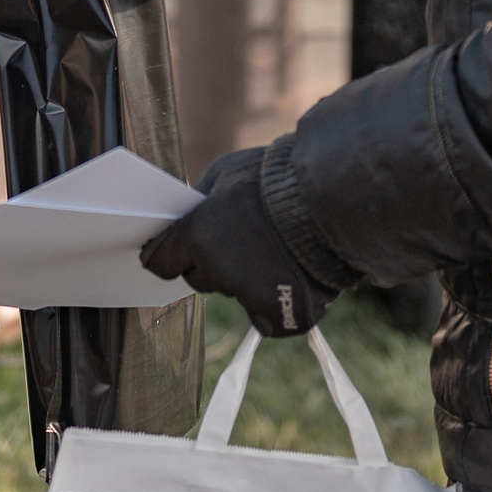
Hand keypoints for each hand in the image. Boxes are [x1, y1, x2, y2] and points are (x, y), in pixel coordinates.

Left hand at [140, 148, 343, 336]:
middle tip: (238, 241)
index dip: (166, 254)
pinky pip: (266, 319)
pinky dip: (276, 306)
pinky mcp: (281, 316)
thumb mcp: (226, 172)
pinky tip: (290, 280)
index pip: (160, 260)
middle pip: (199, 277)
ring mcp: (248, 295)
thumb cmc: (276, 177)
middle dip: (211, 262)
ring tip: (273, 251)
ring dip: (245, 279)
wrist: (330, 197)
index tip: (171, 253)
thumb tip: (191, 212)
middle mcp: (217, 270)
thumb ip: (203, 200)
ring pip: (233, 293)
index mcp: (197, 236)